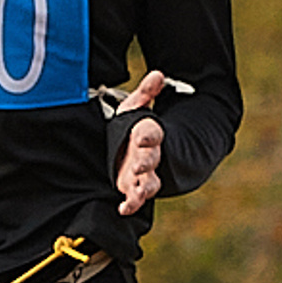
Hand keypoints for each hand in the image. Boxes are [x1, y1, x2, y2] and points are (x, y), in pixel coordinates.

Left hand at [114, 69, 168, 215]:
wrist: (134, 148)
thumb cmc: (132, 126)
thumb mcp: (135, 106)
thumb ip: (146, 92)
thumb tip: (157, 74)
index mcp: (147, 134)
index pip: (151, 133)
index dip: (149, 135)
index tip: (143, 136)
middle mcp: (147, 155)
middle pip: (150, 159)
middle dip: (146, 162)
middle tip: (139, 166)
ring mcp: (141, 174)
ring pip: (149, 182)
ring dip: (144, 187)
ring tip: (139, 191)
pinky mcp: (132, 188)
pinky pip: (134, 199)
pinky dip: (131, 205)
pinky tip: (124, 209)